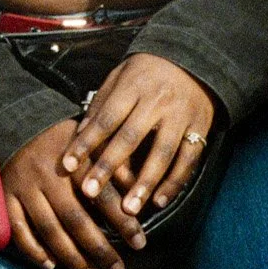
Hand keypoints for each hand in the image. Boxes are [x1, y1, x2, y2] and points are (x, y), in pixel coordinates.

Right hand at [2, 119, 143, 268]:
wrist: (13, 123)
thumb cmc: (60, 138)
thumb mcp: (89, 142)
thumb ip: (114, 165)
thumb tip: (140, 192)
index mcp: (72, 159)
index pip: (101, 195)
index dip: (122, 221)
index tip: (140, 243)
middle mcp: (47, 174)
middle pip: (75, 219)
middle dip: (99, 249)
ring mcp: (24, 187)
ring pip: (49, 229)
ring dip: (71, 257)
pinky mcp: (5, 196)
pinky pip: (18, 230)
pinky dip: (34, 251)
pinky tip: (51, 266)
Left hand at [63, 53, 215, 216]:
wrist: (193, 59)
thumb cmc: (146, 72)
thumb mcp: (120, 77)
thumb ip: (101, 104)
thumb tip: (79, 134)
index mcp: (132, 87)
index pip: (104, 118)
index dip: (86, 142)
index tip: (67, 165)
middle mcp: (155, 102)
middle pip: (130, 138)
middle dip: (108, 167)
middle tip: (90, 192)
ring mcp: (179, 116)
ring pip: (162, 153)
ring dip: (144, 183)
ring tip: (129, 209)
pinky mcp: (200, 128)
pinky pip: (188, 160)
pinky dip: (175, 182)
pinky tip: (160, 201)